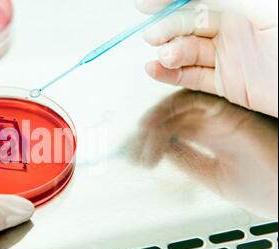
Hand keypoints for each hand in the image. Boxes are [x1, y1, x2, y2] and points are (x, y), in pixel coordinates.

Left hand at [133, 90, 277, 217]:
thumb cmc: (267, 188)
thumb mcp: (214, 177)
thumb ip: (188, 160)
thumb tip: (160, 151)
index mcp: (212, 134)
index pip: (172, 125)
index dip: (149, 137)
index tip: (135, 158)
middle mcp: (215, 121)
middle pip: (169, 113)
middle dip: (144, 133)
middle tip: (133, 155)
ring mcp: (222, 115)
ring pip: (175, 106)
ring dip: (151, 126)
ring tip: (140, 151)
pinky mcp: (231, 114)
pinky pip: (193, 104)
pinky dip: (167, 116)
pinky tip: (154, 138)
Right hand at [136, 0, 277, 116]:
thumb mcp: (261, 7)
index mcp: (244, 3)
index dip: (171, 2)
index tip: (145, 6)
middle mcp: (234, 26)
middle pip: (189, 24)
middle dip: (168, 29)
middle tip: (154, 36)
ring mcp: (230, 55)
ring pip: (188, 51)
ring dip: (169, 53)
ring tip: (161, 57)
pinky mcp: (227, 83)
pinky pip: (193, 77)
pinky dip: (171, 75)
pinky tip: (156, 70)